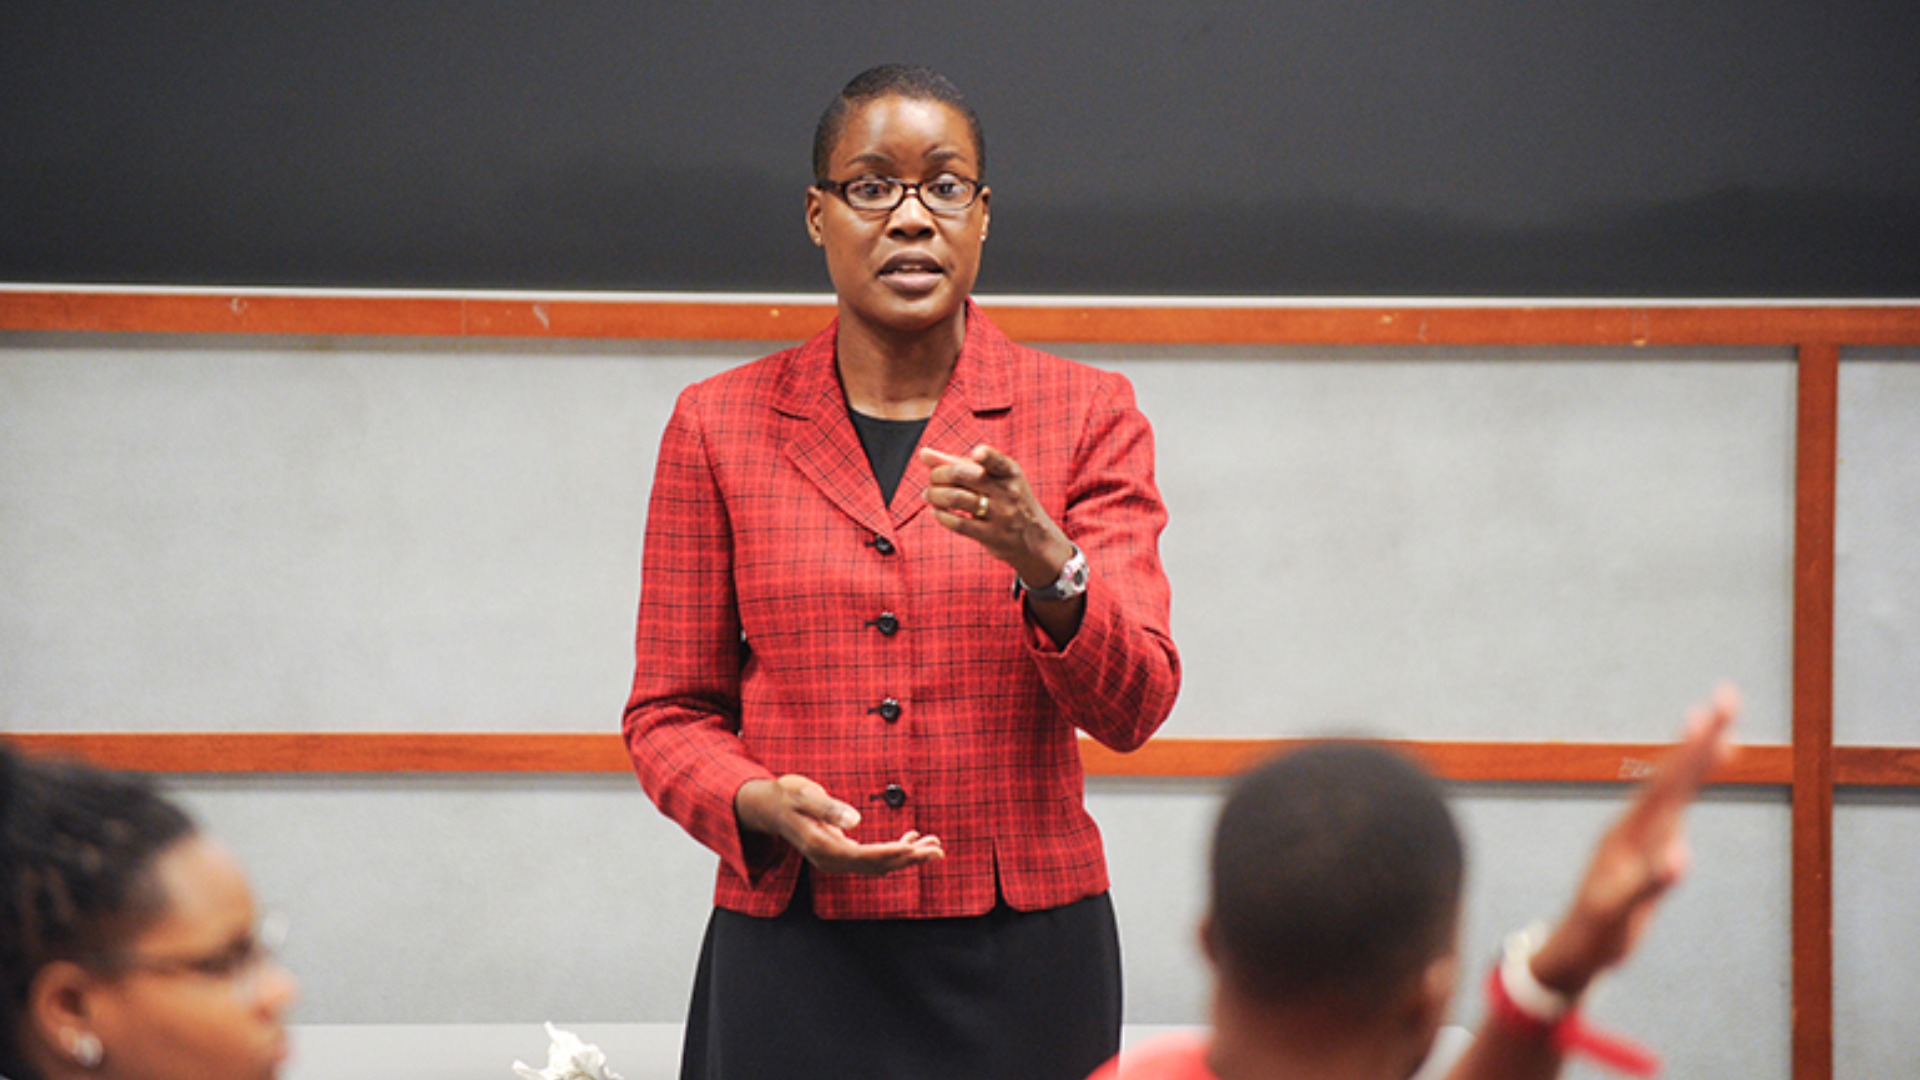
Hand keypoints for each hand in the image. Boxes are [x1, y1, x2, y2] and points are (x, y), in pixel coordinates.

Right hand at [735, 774, 943, 875]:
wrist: (768, 807)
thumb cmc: (785, 796)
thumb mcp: (803, 794)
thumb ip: (828, 807)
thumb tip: (856, 820)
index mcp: (822, 846)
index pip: (865, 857)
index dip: (894, 855)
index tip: (919, 850)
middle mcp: (830, 859)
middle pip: (876, 865)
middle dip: (909, 858)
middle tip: (938, 850)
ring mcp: (835, 859)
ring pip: (877, 864)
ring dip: (906, 856)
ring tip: (933, 846)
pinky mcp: (839, 853)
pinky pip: (871, 858)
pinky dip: (893, 851)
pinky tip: (911, 840)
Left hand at [919, 444, 1073, 586]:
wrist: (1035, 539)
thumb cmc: (1008, 501)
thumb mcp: (996, 480)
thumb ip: (961, 464)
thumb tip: (924, 453)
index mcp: (1010, 473)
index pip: (997, 461)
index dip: (986, 456)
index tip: (975, 453)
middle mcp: (1007, 492)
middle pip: (964, 475)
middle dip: (939, 474)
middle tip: (932, 479)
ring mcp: (1000, 515)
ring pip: (956, 498)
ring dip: (934, 495)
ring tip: (929, 495)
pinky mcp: (991, 536)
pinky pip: (958, 523)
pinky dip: (941, 515)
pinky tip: (938, 512)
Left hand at [1528, 685, 1741, 995]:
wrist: (1574, 949)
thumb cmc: (1596, 932)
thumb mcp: (1620, 912)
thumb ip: (1648, 884)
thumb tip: (1680, 856)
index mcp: (1631, 832)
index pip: (1669, 782)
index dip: (1693, 748)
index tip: (1713, 711)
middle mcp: (1636, 826)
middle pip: (1674, 773)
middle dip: (1702, 737)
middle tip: (1728, 695)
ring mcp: (1640, 836)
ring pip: (1674, 788)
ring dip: (1697, 757)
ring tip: (1721, 728)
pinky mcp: (1646, 850)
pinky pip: (1672, 810)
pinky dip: (1690, 789)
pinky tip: (1698, 777)